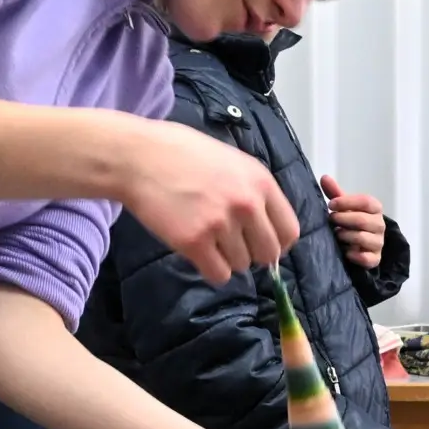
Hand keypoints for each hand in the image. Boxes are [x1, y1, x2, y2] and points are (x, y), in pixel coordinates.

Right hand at [109, 119, 298, 283]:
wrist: (139, 157)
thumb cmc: (183, 154)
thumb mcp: (233, 161)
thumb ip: (255, 191)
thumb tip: (269, 227)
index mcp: (261, 182)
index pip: (289, 231)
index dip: (277, 242)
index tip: (262, 242)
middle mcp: (246, 204)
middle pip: (269, 253)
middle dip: (253, 254)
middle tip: (233, 244)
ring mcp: (220, 224)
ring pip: (241, 265)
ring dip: (227, 259)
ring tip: (207, 237)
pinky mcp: (194, 242)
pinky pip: (218, 274)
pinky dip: (210, 269)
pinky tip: (199, 252)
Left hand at [319, 175, 386, 268]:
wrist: (360, 245)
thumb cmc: (351, 221)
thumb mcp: (344, 207)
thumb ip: (335, 193)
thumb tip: (324, 177)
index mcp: (375, 208)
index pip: (366, 201)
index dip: (347, 202)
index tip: (331, 205)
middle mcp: (380, 225)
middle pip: (362, 220)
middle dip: (343, 219)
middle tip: (331, 220)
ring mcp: (378, 243)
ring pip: (362, 238)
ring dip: (345, 235)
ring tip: (336, 234)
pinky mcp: (375, 259)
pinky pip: (366, 258)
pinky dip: (353, 254)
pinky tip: (345, 251)